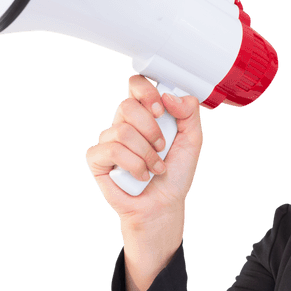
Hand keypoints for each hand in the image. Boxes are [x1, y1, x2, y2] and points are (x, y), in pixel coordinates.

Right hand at [85, 75, 202, 225]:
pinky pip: (113, 150)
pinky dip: (134, 165)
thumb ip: (189, 112)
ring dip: (147, 154)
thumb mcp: (192, 140)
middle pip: (127, 106)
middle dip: (151, 130)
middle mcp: (123, 124)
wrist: (164, 205)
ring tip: (155, 168)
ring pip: (123, 131)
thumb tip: (168, 95)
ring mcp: (108, 140)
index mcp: (144, 114)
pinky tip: (141, 175)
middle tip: (162, 147)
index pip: (136, 85)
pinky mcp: (98, 159)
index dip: (147, 93)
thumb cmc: (174, 174)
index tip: (161, 111)